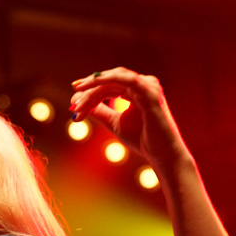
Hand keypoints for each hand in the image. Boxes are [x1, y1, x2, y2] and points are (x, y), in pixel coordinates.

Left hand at [70, 68, 189, 169]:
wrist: (162, 155)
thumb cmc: (142, 139)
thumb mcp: (114, 123)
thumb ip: (99, 112)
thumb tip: (77, 101)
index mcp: (137, 90)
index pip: (109, 85)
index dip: (89, 93)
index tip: (73, 104)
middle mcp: (144, 84)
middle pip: (109, 81)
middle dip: (89, 90)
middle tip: (73, 102)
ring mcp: (148, 87)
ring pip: (114, 80)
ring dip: (94, 90)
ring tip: (78, 104)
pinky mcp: (150, 93)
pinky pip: (127, 80)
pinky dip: (108, 80)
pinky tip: (93, 84)